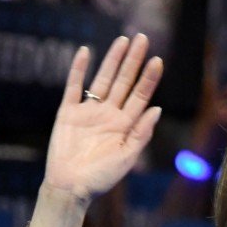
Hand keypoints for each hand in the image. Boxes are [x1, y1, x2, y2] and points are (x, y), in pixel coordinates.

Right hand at [43, 34, 164, 204]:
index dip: (149, 78)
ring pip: (102, 79)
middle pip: (124, 82)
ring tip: (122, 40)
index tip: (158, 60)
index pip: (140, 96)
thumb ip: (141, 133)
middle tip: (143, 38)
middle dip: (133, 61)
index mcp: (125, 126)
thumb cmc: (101, 178)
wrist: (71, 187)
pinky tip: (86, 52)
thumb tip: (157, 109)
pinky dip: (78, 69)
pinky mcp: (68, 113)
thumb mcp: (127, 157)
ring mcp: (88, 111)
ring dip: (112, 60)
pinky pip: (73, 86)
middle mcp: (109, 115)